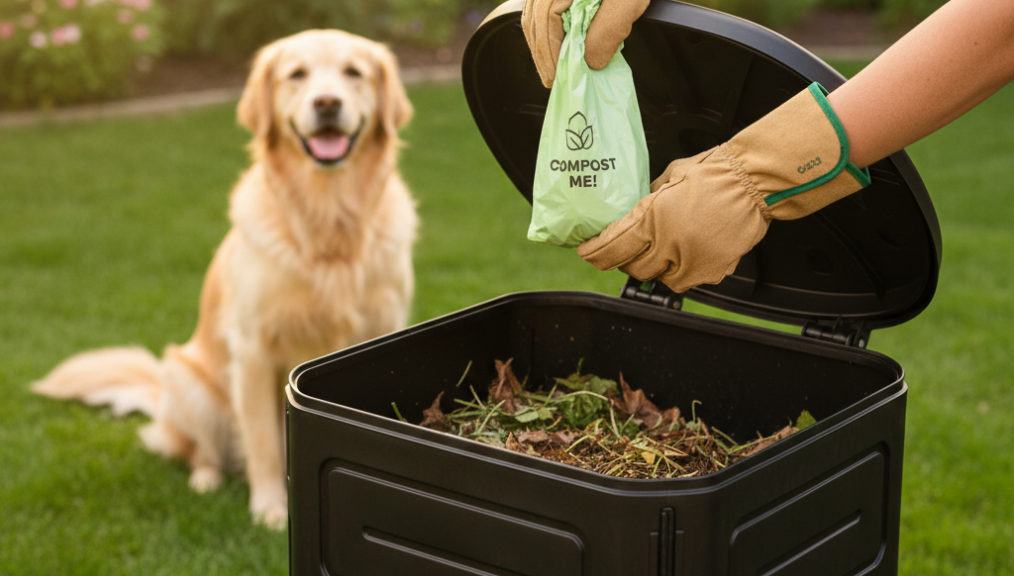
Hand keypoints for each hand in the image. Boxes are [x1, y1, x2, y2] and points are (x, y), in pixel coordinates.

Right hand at [521, 0, 648, 87]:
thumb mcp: (626, 1)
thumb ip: (607, 33)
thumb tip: (589, 63)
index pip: (545, 21)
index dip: (550, 53)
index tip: (557, 76)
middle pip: (535, 18)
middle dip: (543, 52)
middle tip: (552, 78)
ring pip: (536, 12)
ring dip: (544, 41)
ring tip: (554, 64)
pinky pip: (546, 4)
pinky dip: (550, 25)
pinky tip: (560, 40)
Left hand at [578, 83, 871, 292]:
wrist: (754, 180)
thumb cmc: (715, 172)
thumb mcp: (669, 176)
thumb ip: (648, 197)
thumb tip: (634, 208)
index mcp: (652, 218)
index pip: (611, 248)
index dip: (594, 254)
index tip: (588, 253)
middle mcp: (669, 244)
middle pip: (634, 268)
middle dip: (627, 260)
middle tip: (631, 249)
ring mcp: (692, 260)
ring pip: (660, 279)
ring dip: (656, 268)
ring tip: (663, 251)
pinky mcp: (713, 270)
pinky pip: (688, 282)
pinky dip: (681, 272)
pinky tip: (686, 255)